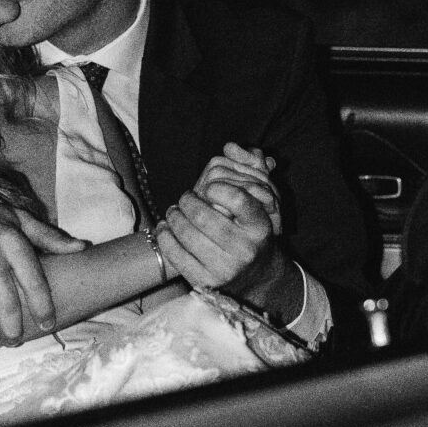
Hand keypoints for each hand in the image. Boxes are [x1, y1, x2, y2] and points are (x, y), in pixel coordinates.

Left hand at [158, 144, 301, 324]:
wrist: (260, 279)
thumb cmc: (255, 235)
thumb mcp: (262, 208)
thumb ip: (251, 174)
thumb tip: (230, 145)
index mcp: (260, 228)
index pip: (239, 200)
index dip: (219, 187)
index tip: (210, 186)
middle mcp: (245, 249)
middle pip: (203, 216)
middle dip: (187, 201)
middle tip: (185, 198)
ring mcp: (225, 268)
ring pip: (186, 233)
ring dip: (173, 217)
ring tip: (173, 211)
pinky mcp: (205, 282)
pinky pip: (175, 254)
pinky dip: (165, 237)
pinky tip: (165, 228)